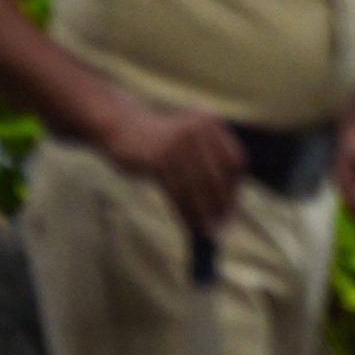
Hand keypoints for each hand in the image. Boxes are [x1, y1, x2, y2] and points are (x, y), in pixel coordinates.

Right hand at [99, 100, 243, 232]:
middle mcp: (199, 130)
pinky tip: (190, 224)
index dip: (235, 187)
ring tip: (207, 231)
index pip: (235, 160)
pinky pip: (178, 191)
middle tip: (222, 226)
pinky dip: (186, 212)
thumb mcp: (188, 136)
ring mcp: (179, 143)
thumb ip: (206, 157)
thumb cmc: (157, 137)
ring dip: (204, 212)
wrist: (120, 123)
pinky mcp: (159, 158)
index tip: (232, 208)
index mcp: (211, 123)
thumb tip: (224, 196)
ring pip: (198, 186)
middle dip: (222, 204)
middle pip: (219, 175)